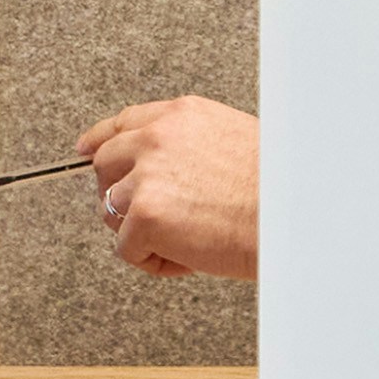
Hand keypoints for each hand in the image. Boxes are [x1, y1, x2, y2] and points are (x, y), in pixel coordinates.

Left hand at [76, 95, 263, 281]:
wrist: (292, 219)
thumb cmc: (276, 190)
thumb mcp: (230, 142)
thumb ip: (187, 146)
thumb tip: (160, 168)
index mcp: (180, 116)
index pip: (123, 123)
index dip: (101, 141)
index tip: (86, 150)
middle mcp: (157, 138)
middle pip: (104, 166)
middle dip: (119, 195)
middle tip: (149, 219)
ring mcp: (146, 176)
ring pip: (112, 212)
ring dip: (142, 233)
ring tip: (186, 240)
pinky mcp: (144, 215)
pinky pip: (127, 249)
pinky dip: (155, 262)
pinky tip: (189, 256)